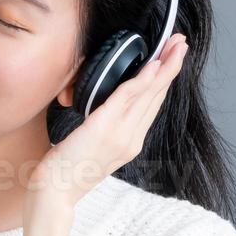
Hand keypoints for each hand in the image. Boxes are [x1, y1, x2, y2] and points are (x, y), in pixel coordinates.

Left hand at [28, 33, 188, 208]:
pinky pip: (127, 100)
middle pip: (156, 97)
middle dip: (171, 67)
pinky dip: (141, 81)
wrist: (53, 194)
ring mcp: (120, 136)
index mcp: (129, 142)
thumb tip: (100, 109)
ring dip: (163, 66)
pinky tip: (152, 65)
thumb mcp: (89, 147)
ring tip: (176, 45)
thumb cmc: (65, 171)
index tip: (173, 58)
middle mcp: (131, 139)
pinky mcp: (103, 131)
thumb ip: (101, 128)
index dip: (164, 80)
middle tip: (181, 42)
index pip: (152, 105)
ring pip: (148, 94)